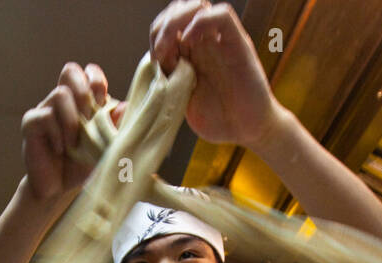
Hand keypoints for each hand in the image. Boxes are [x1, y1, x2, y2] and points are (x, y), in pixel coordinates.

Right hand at [21, 62, 126, 200]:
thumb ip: (115, 127)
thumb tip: (126, 106)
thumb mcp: (104, 147)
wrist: (58, 189)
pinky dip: (57, 134)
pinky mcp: (31, 124)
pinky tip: (60, 149)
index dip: (96, 81)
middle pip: (70, 71)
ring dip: (73, 120)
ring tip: (75, 143)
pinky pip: (45, 116)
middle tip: (89, 117)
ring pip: (60, 94)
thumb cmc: (82, 166)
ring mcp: (45, 110)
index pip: (89, 73)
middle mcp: (62, 101)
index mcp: (82, 102)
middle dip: (84, 91)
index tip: (103, 103)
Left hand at [149, 1, 276, 146]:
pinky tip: (190, 43)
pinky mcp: (238, 44)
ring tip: (170, 48)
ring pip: (197, 5)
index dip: (157, 36)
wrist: (250, 131)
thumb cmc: (222, 121)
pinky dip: (200, 23)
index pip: (169, 25)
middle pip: (180, 9)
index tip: (154, 62)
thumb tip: (130, 98)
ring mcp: (221, 41)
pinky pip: (221, 16)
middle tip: (160, 53)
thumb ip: (163, 91)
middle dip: (163, 26)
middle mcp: (206, 42)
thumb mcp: (181, 105)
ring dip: (176, 21)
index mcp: (192, 54)